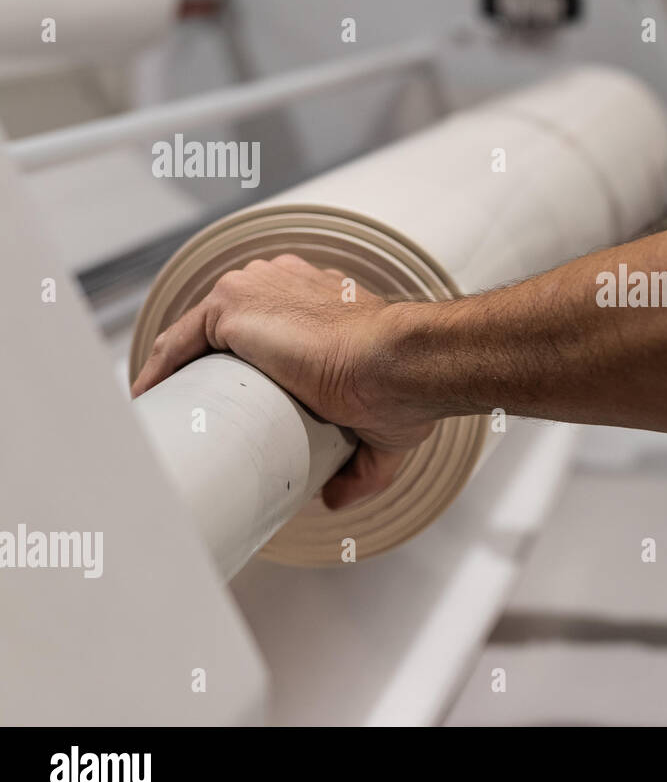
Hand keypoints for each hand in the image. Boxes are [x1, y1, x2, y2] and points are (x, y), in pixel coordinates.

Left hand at [130, 254, 436, 507]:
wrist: (397, 364)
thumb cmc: (400, 385)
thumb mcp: (383, 432)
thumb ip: (361, 467)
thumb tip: (335, 498)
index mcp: (323, 299)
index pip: (269, 324)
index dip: (247, 362)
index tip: (237, 399)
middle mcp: (287, 283)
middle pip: (226, 327)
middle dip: (209, 368)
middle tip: (202, 414)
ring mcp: (257, 289)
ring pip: (198, 333)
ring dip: (180, 372)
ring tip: (174, 415)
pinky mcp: (232, 305)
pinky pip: (177, 340)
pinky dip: (159, 371)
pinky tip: (151, 399)